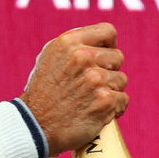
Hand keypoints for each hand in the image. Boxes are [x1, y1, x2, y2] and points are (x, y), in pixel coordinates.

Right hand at [19, 23, 127, 154]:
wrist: (36, 126)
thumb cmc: (44, 92)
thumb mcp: (51, 57)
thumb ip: (76, 45)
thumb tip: (103, 43)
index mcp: (69, 42)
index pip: (108, 31)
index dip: (108, 45)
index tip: (103, 57)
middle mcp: (83, 57)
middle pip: (118, 57)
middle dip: (109, 70)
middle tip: (91, 84)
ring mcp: (96, 79)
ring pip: (121, 80)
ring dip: (110, 90)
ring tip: (90, 99)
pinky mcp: (105, 101)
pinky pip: (123, 99)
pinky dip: (114, 108)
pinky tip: (97, 111)